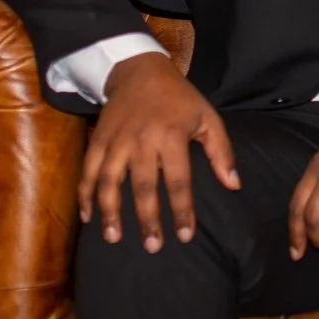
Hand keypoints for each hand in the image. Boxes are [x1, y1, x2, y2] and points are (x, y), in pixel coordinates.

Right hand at [78, 53, 240, 253]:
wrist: (140, 70)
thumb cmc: (180, 98)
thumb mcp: (208, 118)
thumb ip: (221, 152)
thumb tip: (234, 185)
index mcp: (172, 136)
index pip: (179, 181)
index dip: (182, 210)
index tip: (185, 236)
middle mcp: (142, 140)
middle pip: (143, 186)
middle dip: (147, 219)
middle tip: (152, 247)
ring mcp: (116, 140)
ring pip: (109, 181)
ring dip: (110, 212)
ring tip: (114, 237)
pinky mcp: (98, 140)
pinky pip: (87, 171)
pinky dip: (84, 194)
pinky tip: (87, 216)